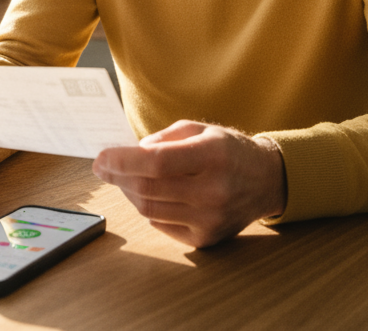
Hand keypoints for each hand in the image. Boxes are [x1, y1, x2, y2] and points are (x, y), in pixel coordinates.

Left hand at [92, 120, 285, 247]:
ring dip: (128, 192)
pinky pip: (161, 224)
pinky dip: (148, 208)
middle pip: (148, 188)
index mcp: (213, 155)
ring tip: (124, 178)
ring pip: (149, 209)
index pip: (156, 162)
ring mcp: (210, 218)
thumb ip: (163, 138)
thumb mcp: (200, 130)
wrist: (266, 181)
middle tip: (103, 167)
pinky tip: (149, 194)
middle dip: (117, 176)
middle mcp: (214, 190)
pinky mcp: (206, 238)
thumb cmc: (228, 150)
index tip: (100, 158)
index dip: (122, 160)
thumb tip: (128, 154)